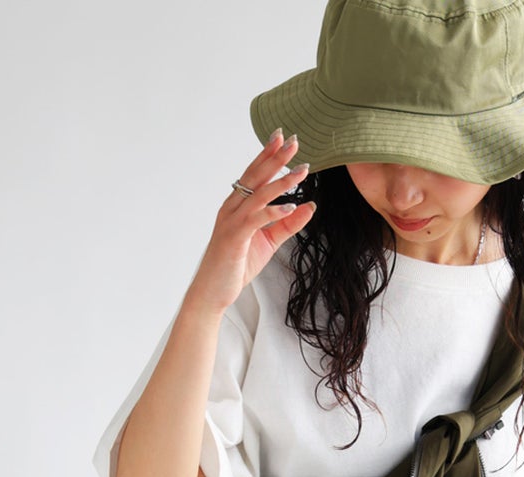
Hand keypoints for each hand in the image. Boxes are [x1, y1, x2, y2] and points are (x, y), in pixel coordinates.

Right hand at [186, 130, 315, 317]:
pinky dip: (274, 211)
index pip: (254, 174)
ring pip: (259, 194)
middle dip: (276, 157)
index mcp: (237, 205)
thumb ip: (288, 223)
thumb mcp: (268, 242)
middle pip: (256, 176)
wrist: (213, 291)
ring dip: (282, 182)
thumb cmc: (236, 265)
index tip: (282, 137)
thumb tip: (310, 207)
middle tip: (294, 141)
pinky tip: (292, 206)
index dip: (268, 154)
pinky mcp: (234, 237)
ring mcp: (231, 221)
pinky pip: (256, 219)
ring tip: (302, 171)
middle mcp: (232, 207)